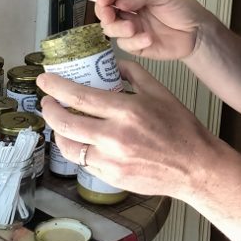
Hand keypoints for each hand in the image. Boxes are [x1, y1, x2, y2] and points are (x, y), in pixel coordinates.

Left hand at [38, 60, 218, 197]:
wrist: (195, 167)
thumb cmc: (180, 128)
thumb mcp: (159, 92)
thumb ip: (133, 73)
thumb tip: (112, 63)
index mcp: (127, 111)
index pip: (80, 96)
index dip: (56, 88)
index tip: (44, 81)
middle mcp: (116, 137)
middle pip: (66, 123)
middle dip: (49, 111)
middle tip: (47, 102)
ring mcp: (112, 161)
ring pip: (70, 147)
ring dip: (58, 132)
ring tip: (59, 122)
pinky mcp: (112, 177)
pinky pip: (84, 162)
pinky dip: (78, 149)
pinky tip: (79, 140)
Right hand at [95, 0, 212, 60]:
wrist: (196, 33)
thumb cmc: (183, 9)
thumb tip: (120, 1)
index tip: (104, 0)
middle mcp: (128, 8)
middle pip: (105, 10)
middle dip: (105, 14)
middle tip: (111, 16)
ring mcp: (130, 26)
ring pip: (110, 29)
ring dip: (118, 29)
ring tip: (133, 28)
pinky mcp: (135, 44)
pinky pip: (125, 45)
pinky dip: (134, 42)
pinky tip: (148, 39)